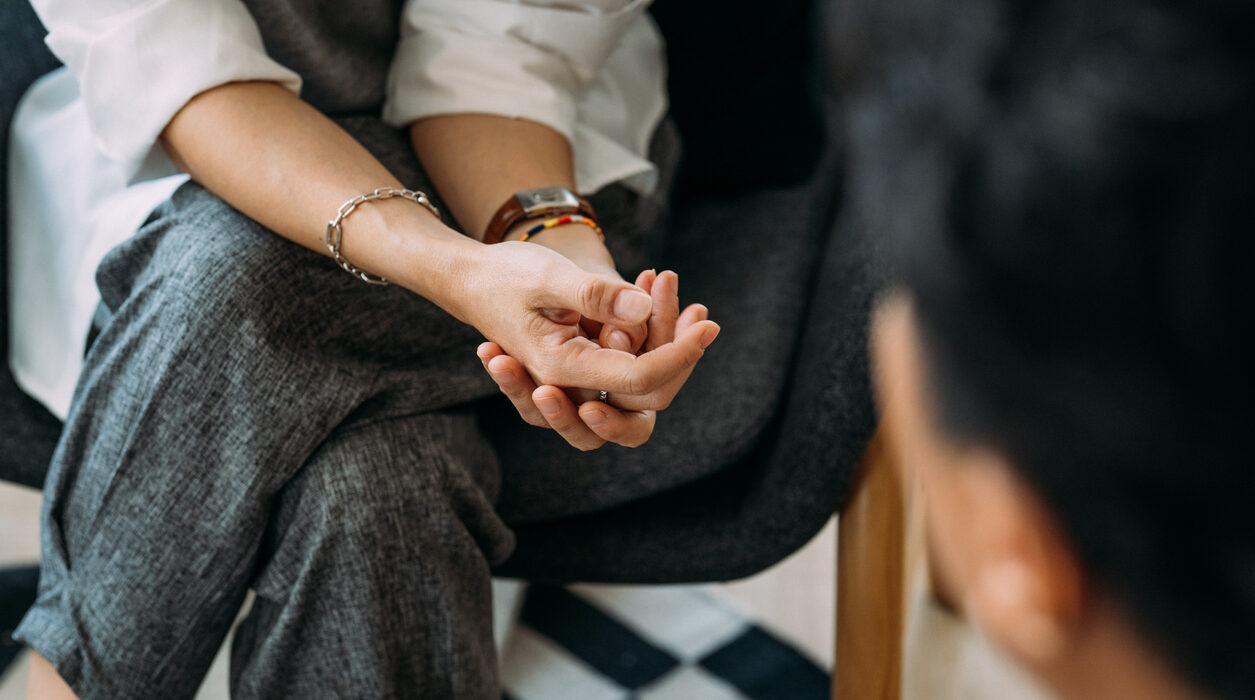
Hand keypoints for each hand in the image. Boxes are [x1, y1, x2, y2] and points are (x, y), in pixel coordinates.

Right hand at [455, 235, 717, 404]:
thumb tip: (641, 308)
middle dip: (677, 356)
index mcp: (562, 369)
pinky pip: (627, 362)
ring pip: (638, 385)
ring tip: (668, 287)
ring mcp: (577, 380)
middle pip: (644, 399)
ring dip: (663, 340)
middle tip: (700, 314)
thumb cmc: (503, 275)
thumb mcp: (548, 276)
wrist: (471, 279)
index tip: (708, 324)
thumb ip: (594, 294)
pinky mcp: (584, 366)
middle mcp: (571, 385)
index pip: (638, 380)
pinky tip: (651, 283)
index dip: (678, 355)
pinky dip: (648, 330)